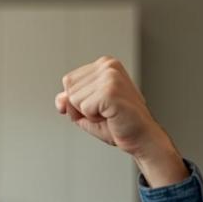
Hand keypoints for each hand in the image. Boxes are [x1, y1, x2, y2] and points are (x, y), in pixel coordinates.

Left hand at [54, 56, 187, 186]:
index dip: (77, 101)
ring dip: (88, 113)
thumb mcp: (86, 110)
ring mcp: (110, 76)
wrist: (141, 137)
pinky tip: (111, 116)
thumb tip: (61, 98)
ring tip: (109, 114)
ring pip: (74, 99)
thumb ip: (69, 102)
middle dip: (81, 107)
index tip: (100, 106)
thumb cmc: (117, 124)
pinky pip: (83, 108)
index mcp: (104, 64)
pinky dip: (93, 118)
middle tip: (105, 112)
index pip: (68, 81)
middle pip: (69, 88)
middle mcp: (108, 65)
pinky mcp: (110, 91)